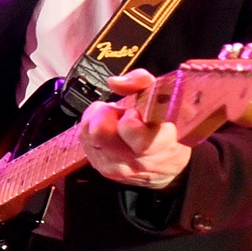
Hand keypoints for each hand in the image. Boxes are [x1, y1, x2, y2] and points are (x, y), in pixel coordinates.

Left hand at [80, 70, 190, 189]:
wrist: (165, 163)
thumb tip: (114, 82)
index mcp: (160, 146)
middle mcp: (136, 162)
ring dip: (98, 119)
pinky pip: (83, 139)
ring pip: (87, 133)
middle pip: (100, 131)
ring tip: (116, 119)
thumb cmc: (168, 127)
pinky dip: (92, 127)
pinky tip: (109, 128)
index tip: (136, 113)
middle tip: (122, 111)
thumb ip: (143, 83)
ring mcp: (116, 168)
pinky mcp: (99, 166)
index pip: (133, 132)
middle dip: (107, 113)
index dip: (130, 117)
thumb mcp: (166, 99)